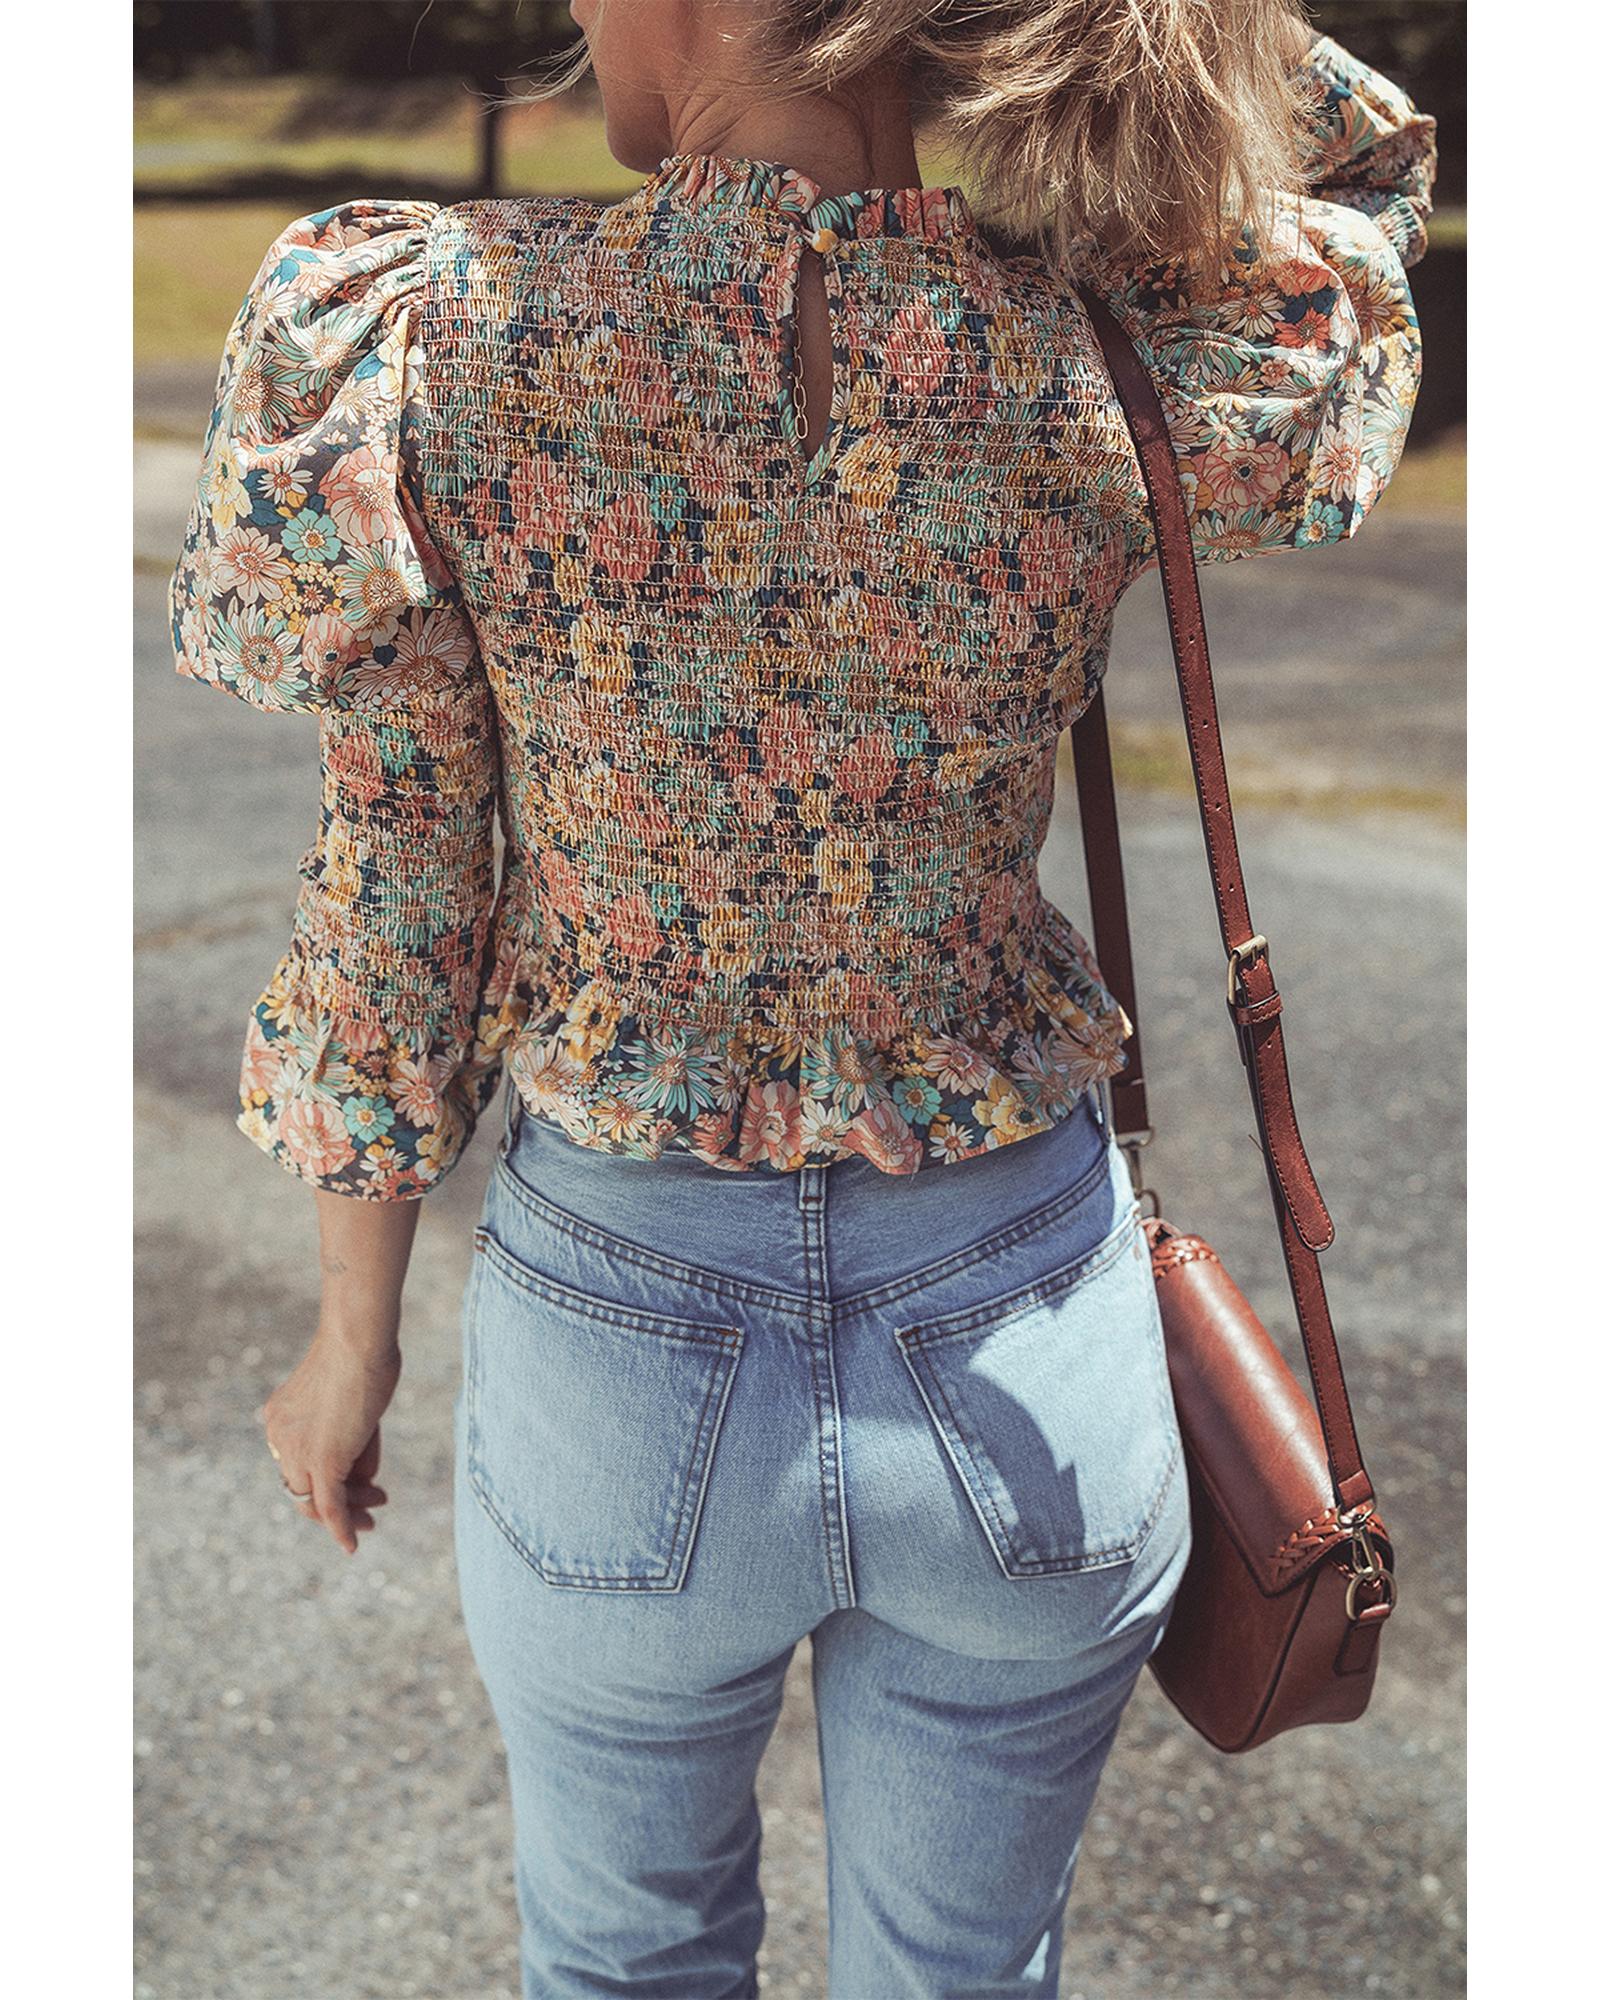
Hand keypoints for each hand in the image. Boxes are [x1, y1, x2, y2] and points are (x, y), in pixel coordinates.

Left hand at [262, 1330, 401, 1554]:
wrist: (358, 1340)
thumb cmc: (362, 1355)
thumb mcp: (350, 1402)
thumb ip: (350, 1441)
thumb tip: (363, 1480)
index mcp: (279, 1419)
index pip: (300, 1463)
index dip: (327, 1476)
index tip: (359, 1479)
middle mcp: (279, 1438)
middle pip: (305, 1486)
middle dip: (339, 1498)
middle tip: (373, 1503)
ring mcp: (298, 1452)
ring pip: (320, 1499)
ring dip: (352, 1508)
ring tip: (379, 1504)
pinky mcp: (322, 1462)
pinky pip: (330, 1506)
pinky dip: (341, 1528)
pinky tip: (352, 1544)